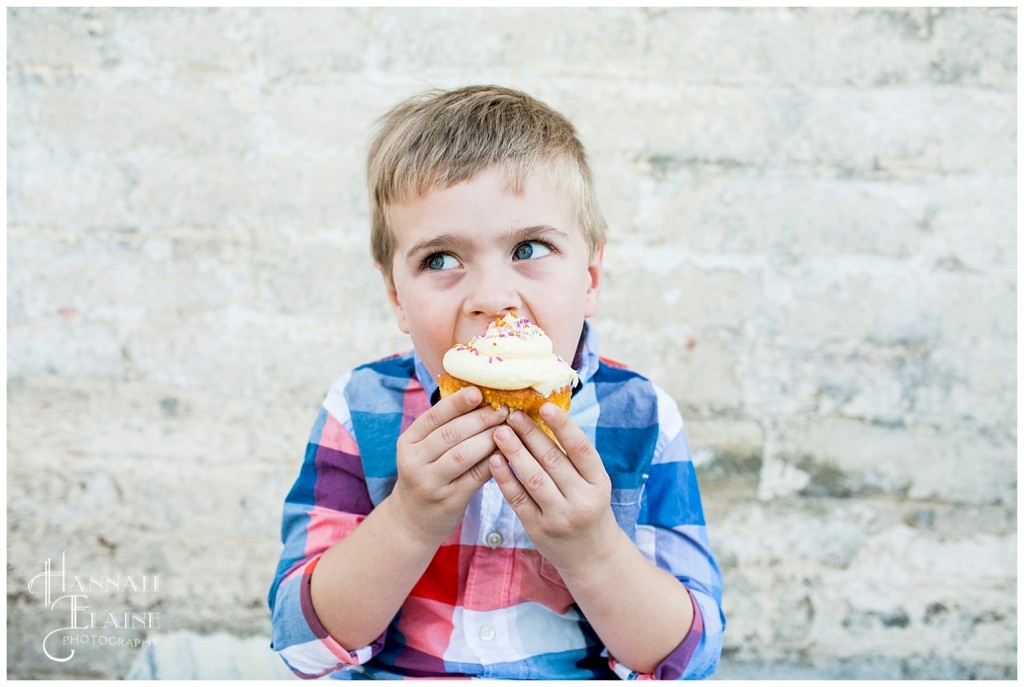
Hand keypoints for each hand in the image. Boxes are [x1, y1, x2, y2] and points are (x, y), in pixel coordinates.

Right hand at [388, 386, 507, 545]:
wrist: (411, 521)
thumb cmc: (426, 475)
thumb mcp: (423, 451)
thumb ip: (444, 428)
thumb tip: (480, 397)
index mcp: (408, 442)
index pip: (433, 416)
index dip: (458, 402)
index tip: (480, 392)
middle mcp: (414, 461)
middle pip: (452, 433)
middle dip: (481, 419)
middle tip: (504, 409)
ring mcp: (429, 483)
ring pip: (464, 454)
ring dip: (490, 439)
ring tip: (509, 429)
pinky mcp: (448, 501)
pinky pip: (475, 477)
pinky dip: (493, 462)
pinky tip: (507, 453)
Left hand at [489, 404, 618, 573]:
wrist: (591, 557)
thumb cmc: (589, 509)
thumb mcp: (593, 484)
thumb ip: (573, 459)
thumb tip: (544, 418)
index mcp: (599, 483)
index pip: (581, 449)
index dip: (563, 425)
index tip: (544, 406)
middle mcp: (582, 500)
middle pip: (553, 460)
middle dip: (530, 434)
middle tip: (511, 414)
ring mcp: (560, 517)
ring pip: (533, 478)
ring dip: (514, 452)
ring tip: (499, 432)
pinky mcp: (539, 529)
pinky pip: (518, 499)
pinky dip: (505, 478)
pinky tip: (494, 460)